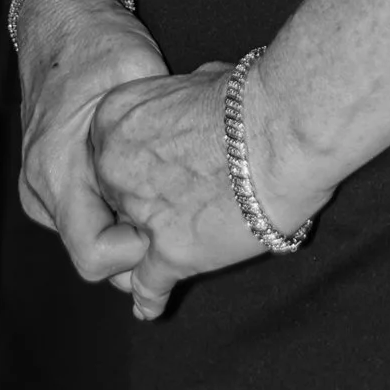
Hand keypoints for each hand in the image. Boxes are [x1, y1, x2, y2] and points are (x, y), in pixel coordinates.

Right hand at [16, 0, 171, 289]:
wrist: (60, 18)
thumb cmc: (99, 43)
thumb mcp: (138, 76)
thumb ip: (160, 128)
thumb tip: (207, 166)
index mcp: (57, 170)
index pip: (94, 257)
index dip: (138, 254)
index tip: (172, 221)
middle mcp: (40, 188)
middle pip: (94, 257)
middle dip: (140, 246)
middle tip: (182, 215)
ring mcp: (39, 188)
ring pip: (90, 239)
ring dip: (129, 230)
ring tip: (168, 198)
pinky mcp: (48, 182)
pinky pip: (85, 217)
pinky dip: (116, 213)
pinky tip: (148, 186)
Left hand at [86, 64, 271, 320]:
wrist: (284, 130)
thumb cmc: (253, 98)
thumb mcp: (202, 81)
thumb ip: (183, 99)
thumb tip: (198, 96)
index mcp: (114, 118)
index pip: (106, 153)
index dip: (134, 165)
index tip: (158, 170)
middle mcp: (114, 167)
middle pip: (112, 199)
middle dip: (136, 206)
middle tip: (169, 208)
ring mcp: (138, 214)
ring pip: (125, 247)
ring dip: (139, 254)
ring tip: (147, 264)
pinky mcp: (169, 253)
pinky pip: (148, 285)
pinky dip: (151, 298)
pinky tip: (150, 307)